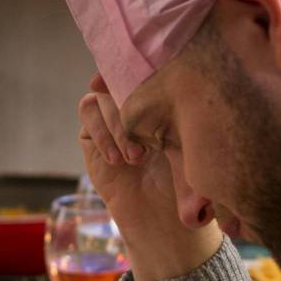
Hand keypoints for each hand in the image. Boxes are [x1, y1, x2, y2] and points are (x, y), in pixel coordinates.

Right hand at [77, 75, 219, 280]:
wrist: (161, 219)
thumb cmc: (185, 186)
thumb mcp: (192, 154)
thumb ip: (191, 134)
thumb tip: (191, 141)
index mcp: (161, 98)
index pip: (146, 66)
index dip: (139, 60)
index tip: (143, 66)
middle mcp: (134, 102)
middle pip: (119, 75)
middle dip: (128, 96)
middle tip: (146, 132)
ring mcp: (111, 116)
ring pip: (102, 96)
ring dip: (117, 123)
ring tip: (135, 157)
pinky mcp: (91, 133)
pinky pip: (88, 114)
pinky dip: (102, 131)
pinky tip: (117, 159)